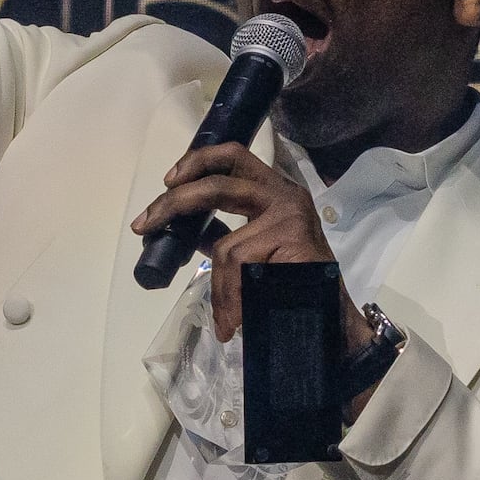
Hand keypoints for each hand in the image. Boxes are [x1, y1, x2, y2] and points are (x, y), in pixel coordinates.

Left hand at [127, 143, 361, 347]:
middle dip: (175, 202)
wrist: (333, 317)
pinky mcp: (292, 237)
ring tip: (223, 319)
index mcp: (273, 191)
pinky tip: (233, 321)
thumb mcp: (256, 250)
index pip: (233, 157)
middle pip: (220, 180)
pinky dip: (230, 298)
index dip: (198, 161)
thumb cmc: (297, 283)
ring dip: (217, 288)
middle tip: (146, 224)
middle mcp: (284, 193)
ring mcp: (290, 213)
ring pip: (227, 245)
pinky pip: (240, 268)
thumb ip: (225, 235)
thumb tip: (187, 229)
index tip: (168, 182)